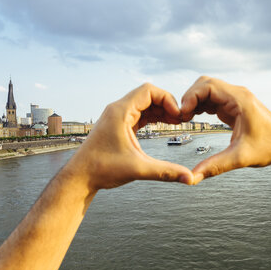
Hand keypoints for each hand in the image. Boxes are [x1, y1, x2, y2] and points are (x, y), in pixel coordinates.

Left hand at [68, 83, 193, 189]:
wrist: (81, 177)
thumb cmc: (102, 169)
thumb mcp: (138, 169)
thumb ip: (166, 172)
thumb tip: (190, 179)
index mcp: (120, 112)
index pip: (148, 90)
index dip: (167, 99)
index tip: (178, 116)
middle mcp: (118, 109)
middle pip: (148, 95)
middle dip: (166, 105)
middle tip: (180, 120)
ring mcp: (117, 116)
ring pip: (144, 104)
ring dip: (161, 111)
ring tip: (176, 122)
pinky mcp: (118, 125)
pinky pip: (140, 114)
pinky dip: (153, 117)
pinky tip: (164, 125)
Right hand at [181, 76, 270, 183]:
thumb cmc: (270, 147)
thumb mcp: (240, 158)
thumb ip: (215, 166)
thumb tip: (193, 176)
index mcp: (240, 100)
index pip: (208, 86)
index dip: (191, 97)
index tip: (183, 114)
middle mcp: (237, 95)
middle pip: (205, 84)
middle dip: (190, 98)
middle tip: (182, 117)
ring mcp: (235, 99)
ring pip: (207, 90)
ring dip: (194, 101)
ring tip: (186, 118)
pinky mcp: (234, 106)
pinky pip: (212, 99)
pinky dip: (201, 105)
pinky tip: (196, 117)